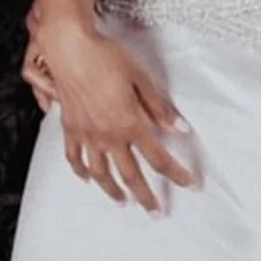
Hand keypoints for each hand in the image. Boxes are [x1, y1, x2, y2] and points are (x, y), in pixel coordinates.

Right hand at [20, 5, 197, 213]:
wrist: (71, 49)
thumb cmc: (106, 57)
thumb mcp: (140, 78)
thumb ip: (159, 107)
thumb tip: (180, 127)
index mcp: (130, 123)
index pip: (159, 158)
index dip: (177, 174)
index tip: (190, 184)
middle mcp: (108, 135)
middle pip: (131, 175)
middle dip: (146, 196)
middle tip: (156, 211)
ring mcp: (88, 135)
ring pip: (102, 173)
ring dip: (113, 191)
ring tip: (123, 201)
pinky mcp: (71, 129)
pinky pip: (76, 158)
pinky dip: (82, 172)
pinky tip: (87, 178)